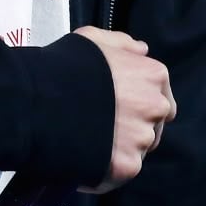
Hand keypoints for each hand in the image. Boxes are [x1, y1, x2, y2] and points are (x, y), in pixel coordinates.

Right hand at [74, 26, 176, 193]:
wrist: (45, 99)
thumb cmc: (68, 65)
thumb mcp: (94, 38)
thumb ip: (122, 43)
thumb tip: (142, 50)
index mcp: (152, 75)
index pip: (161, 96)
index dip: (140, 99)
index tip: (120, 101)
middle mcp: (155, 107)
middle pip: (154, 123)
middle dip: (135, 122)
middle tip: (105, 118)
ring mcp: (142, 138)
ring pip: (139, 146)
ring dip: (122, 143)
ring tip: (93, 133)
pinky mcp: (128, 165)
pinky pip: (124, 166)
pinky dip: (110, 163)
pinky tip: (89, 149)